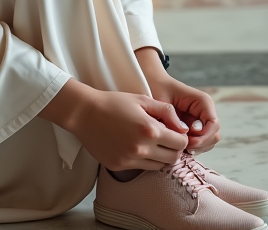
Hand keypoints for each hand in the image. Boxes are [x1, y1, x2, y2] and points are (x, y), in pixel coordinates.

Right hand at [39, 79, 188, 170]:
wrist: (85, 113)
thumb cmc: (114, 103)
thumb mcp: (143, 99)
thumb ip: (167, 112)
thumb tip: (183, 128)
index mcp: (150, 130)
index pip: (181, 143)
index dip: (181, 137)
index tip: (174, 132)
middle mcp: (141, 148)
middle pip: (173, 159)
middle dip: (173, 149)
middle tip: (165, 139)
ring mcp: (129, 160)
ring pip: (159, 167)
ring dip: (160, 157)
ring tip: (151, 143)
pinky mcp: (119, 166)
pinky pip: (141, 168)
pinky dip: (144, 160)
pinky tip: (135, 147)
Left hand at [135, 48, 221, 153]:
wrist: (152, 86)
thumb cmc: (157, 90)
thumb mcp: (164, 102)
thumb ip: (173, 117)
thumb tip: (184, 133)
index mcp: (203, 102)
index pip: (214, 124)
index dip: (203, 136)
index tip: (187, 141)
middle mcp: (206, 112)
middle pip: (214, 136)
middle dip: (200, 144)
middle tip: (183, 146)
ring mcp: (201, 121)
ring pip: (208, 142)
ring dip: (196, 148)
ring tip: (179, 147)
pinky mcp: (195, 129)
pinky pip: (199, 144)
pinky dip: (191, 149)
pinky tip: (178, 147)